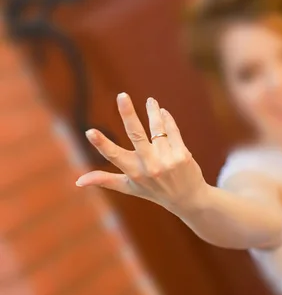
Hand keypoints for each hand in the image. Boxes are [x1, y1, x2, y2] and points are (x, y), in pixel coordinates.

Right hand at [76, 93, 207, 213]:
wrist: (188, 199)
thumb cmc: (156, 191)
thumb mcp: (130, 187)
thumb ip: (106, 180)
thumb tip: (78, 181)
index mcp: (134, 173)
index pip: (114, 156)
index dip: (102, 144)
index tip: (89, 132)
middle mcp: (150, 167)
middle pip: (137, 135)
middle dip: (128, 114)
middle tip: (122, 95)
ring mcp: (167, 160)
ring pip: (157, 129)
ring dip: (153, 112)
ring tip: (150, 101)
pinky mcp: (183, 155)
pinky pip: (172, 131)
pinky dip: (167, 120)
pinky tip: (162, 112)